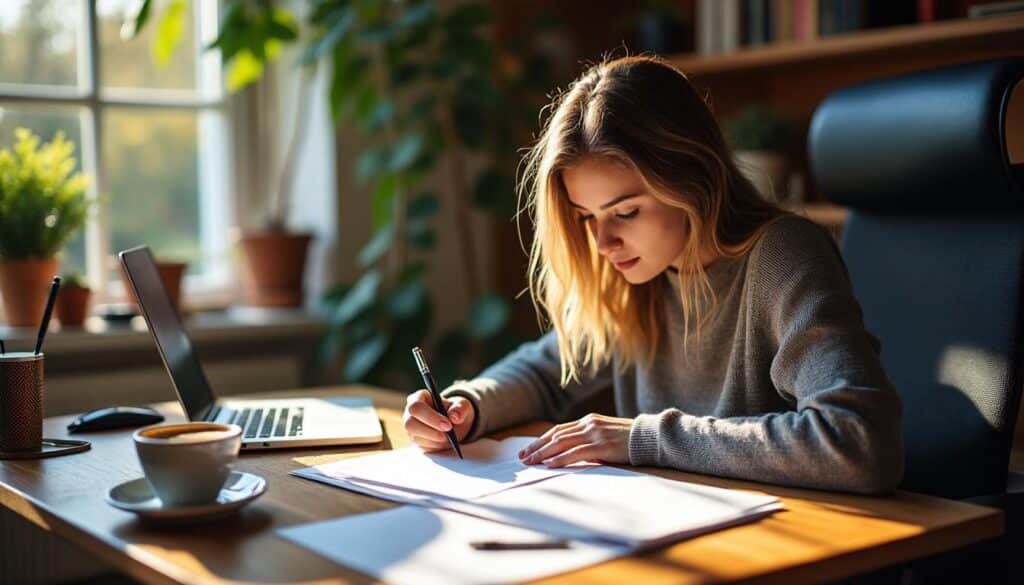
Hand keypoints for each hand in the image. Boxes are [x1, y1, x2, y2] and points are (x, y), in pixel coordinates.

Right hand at [402, 390, 474, 452]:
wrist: (455, 423)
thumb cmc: (455, 410)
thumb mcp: (462, 405)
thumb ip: (460, 408)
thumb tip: (454, 416)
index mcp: (419, 398)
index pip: (416, 407)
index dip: (430, 417)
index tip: (447, 425)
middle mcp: (410, 413)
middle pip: (410, 424)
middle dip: (431, 431)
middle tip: (448, 434)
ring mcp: (411, 428)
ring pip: (416, 438)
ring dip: (435, 440)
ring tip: (449, 437)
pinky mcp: (416, 440)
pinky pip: (422, 447)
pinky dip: (436, 446)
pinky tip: (445, 441)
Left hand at [518, 413, 632, 466]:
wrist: (651, 437)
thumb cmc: (629, 440)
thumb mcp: (606, 435)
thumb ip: (589, 439)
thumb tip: (571, 453)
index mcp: (589, 421)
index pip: (558, 430)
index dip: (541, 440)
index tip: (528, 450)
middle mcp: (589, 424)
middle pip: (556, 436)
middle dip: (537, 447)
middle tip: (522, 458)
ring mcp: (595, 434)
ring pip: (562, 443)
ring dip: (543, 453)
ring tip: (530, 462)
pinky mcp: (602, 446)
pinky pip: (576, 453)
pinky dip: (561, 458)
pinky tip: (549, 464)